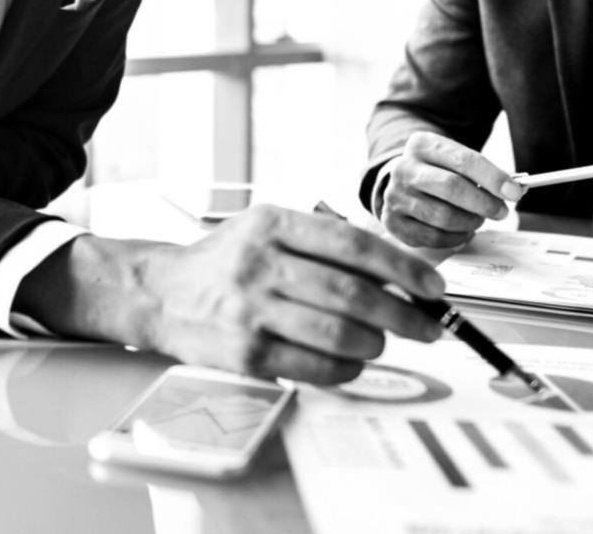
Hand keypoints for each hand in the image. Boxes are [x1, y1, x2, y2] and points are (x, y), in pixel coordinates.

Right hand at [40, 205, 447, 385]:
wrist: (160, 293)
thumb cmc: (226, 262)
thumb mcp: (268, 229)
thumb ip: (324, 242)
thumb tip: (398, 272)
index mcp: (272, 224)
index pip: (352, 244)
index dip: (402, 267)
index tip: (432, 286)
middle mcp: (259, 264)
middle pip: (351, 293)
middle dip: (403, 313)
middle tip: (427, 325)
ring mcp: (250, 311)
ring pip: (337, 333)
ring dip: (375, 342)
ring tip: (382, 341)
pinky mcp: (244, 354)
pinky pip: (314, 367)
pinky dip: (346, 368)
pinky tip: (352, 361)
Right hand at [377, 131, 522, 248]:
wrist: (404, 182)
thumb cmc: (438, 172)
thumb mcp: (454, 160)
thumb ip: (481, 173)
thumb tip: (512, 190)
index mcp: (421, 145)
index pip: (463, 160)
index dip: (493, 178)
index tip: (515, 192)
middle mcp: (404, 169)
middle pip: (452, 187)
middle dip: (484, 203)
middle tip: (501, 211)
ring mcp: (395, 196)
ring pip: (443, 216)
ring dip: (470, 222)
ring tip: (478, 219)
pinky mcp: (394, 222)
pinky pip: (433, 237)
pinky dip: (455, 237)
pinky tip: (462, 231)